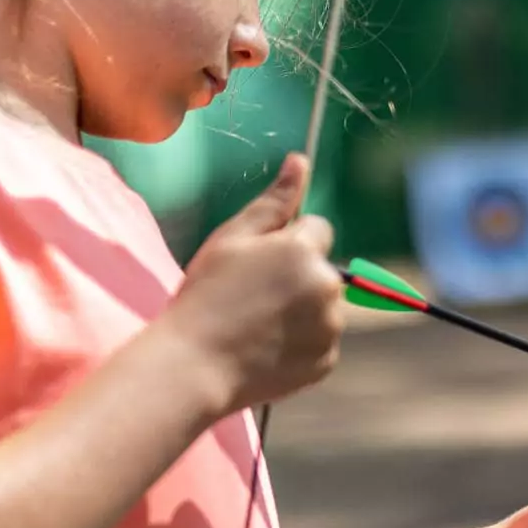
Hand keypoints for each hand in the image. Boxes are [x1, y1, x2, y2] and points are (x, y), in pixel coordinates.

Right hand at [160, 153, 344, 418]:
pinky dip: (301, 344)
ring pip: (323, 307)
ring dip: (301, 310)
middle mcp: (328, 287)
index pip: (317, 230)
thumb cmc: (207, 295)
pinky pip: (320, 342)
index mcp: (305, 250)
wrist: (196, 366)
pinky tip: (266, 348)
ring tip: (257, 325)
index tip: (260, 262)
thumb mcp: (233, 238)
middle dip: (298, 276)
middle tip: (253, 296)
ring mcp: (331, 328)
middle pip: (323, 269)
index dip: (288, 242)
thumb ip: (274, 201)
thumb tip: (301, 161)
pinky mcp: (327, 361)